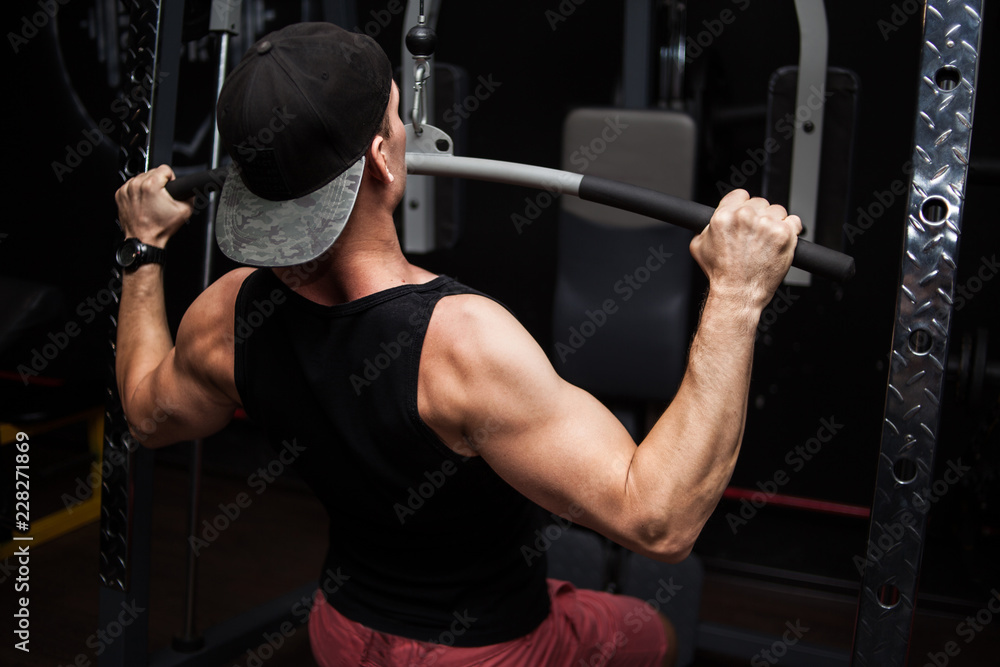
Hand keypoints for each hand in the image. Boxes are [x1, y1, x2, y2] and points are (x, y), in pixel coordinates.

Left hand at [115, 164, 192, 246]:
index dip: (171, 178)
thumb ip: (191, 196)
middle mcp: (136, 185)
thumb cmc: (160, 227)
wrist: (144, 239)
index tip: (169, 189)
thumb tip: (192, 189)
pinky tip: (142, 202)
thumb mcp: (185, 211)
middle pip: (152, 172)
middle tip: (160, 198)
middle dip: (158, 183)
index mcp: (151, 185)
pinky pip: (131, 185)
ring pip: (141, 178)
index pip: (165, 169)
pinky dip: (137, 191)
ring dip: (147, 186)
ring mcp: (126, 189)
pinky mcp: (120, 195)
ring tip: (151, 201)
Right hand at [689, 189, 801, 308]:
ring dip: (775, 223)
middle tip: (755, 235)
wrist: (738, 293)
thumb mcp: (699, 247)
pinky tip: (780, 241)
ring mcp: (767, 225)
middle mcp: (745, 217)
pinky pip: (795, 221)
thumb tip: (711, 221)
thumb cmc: (720, 274)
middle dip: (759, 216)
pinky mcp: (784, 234)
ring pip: (778, 211)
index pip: (740, 195)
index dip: (743, 206)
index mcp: (724, 216)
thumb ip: (705, 227)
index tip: (747, 216)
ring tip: (767, 241)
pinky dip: (791, 230)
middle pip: (760, 202)